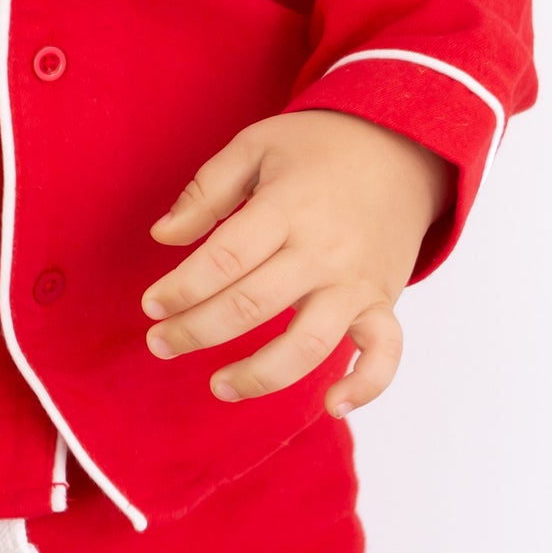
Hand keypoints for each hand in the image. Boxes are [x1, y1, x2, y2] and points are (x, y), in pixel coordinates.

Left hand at [140, 109, 455, 417]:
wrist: (401, 146)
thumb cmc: (316, 148)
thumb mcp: (256, 146)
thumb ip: (206, 190)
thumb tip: (162, 236)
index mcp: (287, 206)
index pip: (224, 259)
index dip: (180, 289)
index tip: (150, 305)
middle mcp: (324, 249)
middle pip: (251, 305)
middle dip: (196, 331)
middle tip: (160, 344)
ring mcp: (357, 281)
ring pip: (308, 344)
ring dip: (259, 375)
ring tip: (218, 385)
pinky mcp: (384, 300)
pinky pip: (385, 352)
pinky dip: (366, 385)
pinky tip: (332, 406)